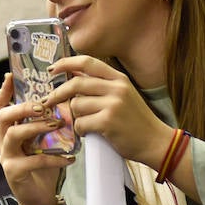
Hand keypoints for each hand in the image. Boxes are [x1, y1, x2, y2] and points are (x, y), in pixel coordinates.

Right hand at [0, 74, 73, 204]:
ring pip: (14, 134)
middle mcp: (3, 141)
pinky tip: (70, 158)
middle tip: (44, 104)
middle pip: (4, 116)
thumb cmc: (43, 165)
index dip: (4, 90)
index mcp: (9, 130)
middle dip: (23, 107)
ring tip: (56, 124)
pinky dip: (53, 159)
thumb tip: (66, 97)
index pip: (0, 105)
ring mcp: (6, 157)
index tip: (12, 75)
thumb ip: (47, 122)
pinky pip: (32, 161)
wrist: (40, 198)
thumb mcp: (45, 140)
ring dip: (36, 127)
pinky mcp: (13, 173)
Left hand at [44, 55, 173, 168]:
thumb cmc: (136, 122)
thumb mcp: (124, 96)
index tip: (52, 69)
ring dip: (76, 117)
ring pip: (77, 106)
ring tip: (86, 124)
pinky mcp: (108, 122)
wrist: (155, 142)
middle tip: (48, 102)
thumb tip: (73, 79)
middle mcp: (116, 88)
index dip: (66, 63)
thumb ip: (103, 86)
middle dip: (58, 94)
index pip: (87, 63)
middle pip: (76, 84)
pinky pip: (81, 123)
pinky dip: (81, 131)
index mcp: (119, 78)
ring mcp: (113, 104)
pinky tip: (90, 133)